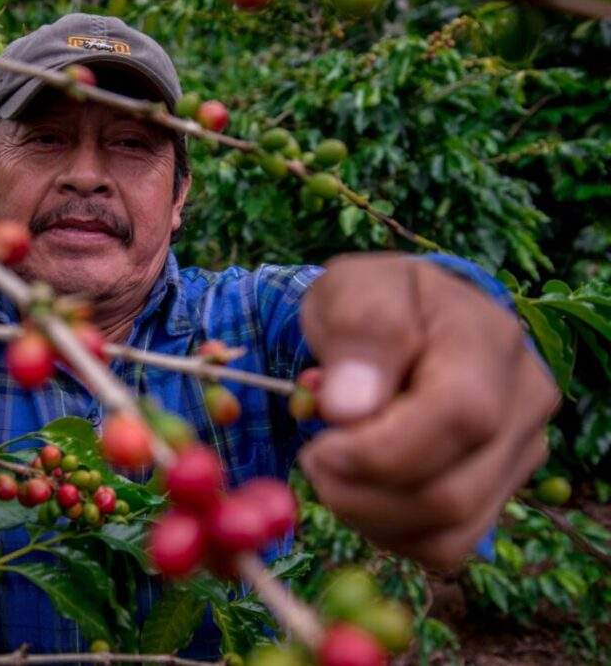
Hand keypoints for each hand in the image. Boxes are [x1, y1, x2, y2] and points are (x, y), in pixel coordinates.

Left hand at [297, 253, 560, 568]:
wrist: (401, 319)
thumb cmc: (373, 301)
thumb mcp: (352, 291)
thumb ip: (358, 335)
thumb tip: (349, 409)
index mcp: (489, 340)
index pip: (459, 417)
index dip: (380, 451)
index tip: (320, 445)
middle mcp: (524, 402)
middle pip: (452, 491)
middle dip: (360, 492)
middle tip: (313, 458)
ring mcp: (520, 452)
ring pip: (451, 530)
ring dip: (367, 516)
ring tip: (332, 471)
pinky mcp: (500, 492)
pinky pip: (447, 545)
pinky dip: (389, 532)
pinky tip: (361, 492)